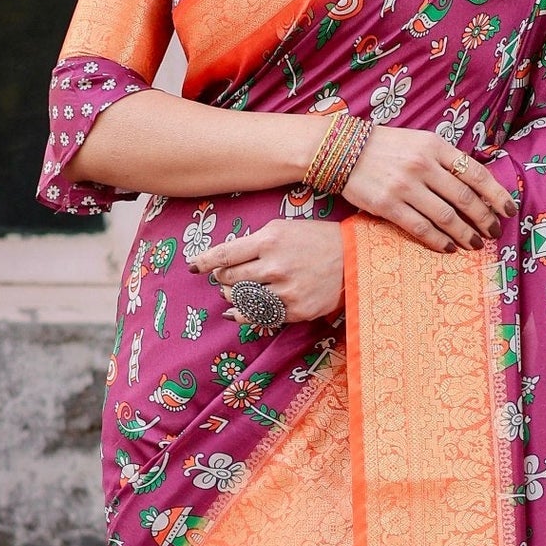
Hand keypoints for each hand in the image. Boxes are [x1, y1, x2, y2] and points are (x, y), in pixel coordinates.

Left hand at [188, 220, 345, 324]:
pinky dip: (244, 314)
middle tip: (224, 278)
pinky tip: (236, 312)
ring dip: (232, 297)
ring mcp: (286, 290)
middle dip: (222, 279)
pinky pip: (261, 316)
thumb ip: (254, 242)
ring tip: (232, 292)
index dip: (205, 262)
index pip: (226, 254)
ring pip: (243, 299)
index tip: (192, 267)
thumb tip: (225, 260)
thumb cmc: (314, 239)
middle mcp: (275, 266)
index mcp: (269, 240)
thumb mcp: (283, 229)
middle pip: (231, 279)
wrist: (353, 258)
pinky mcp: (296, 310)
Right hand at [342, 127, 515, 251]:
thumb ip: (445, 160)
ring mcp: (405, 186)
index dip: (496, 195)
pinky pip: (421, 229)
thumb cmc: (387, 148)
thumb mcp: (420, 141)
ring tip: (476, 244)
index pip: (476, 173)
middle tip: (494, 232)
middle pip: (465, 198)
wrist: (342, 150)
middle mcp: (423, 165)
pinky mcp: (388, 205)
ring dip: (466, 234)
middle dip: (485, 219)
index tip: (509, 210)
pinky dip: (439, 241)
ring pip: (446, 217)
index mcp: (435, 146)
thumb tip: (476, 185)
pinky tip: (449, 248)